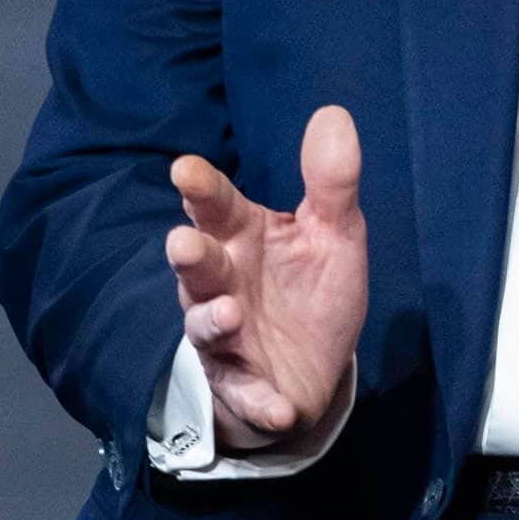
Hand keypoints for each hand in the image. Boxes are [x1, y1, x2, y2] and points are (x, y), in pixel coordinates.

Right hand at [164, 105, 369, 451]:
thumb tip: (333, 113)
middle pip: (198, 268)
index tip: (185, 168)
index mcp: (242, 238)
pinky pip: (246, 396)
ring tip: (227, 314)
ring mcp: (227, 339)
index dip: (201, 189)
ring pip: (207, 329)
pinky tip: (277, 406)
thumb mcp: (334, 233)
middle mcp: (223, 285)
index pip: (217, 208)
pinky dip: (258, 402)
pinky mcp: (244, 387)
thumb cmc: (310, 288)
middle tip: (184, 243)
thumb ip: (331, 181)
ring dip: (212, 323)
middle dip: (190, 258)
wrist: (314, 368)